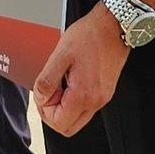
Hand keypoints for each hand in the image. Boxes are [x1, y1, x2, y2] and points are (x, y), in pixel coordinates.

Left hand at [33, 5, 130, 136]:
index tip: (44, 92)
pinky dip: (73, 101)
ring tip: (59, 84)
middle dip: (53, 114)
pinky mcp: (105, 92)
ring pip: (77, 119)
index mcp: (83, 95)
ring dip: (63, 108)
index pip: (58, 123)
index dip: (45, 111)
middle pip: (68, 128)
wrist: (113, 26)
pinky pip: (85, 108)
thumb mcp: (60, 55)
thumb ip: (46, 81)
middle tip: (48, 92)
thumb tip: (41, 99)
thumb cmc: (89, 36)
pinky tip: (70, 82)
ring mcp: (102, 98)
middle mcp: (96, 101)